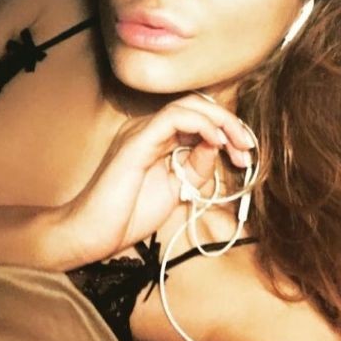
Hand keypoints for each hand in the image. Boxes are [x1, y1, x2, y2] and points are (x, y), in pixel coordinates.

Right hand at [56, 94, 254, 268]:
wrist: (92, 234)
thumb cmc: (129, 214)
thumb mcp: (177, 188)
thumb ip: (197, 166)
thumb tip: (217, 144)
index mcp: (158, 138)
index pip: (197, 118)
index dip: (226, 130)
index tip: (244, 154)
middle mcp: (149, 128)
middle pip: (196, 105)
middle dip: (228, 122)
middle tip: (247, 146)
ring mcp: (140, 131)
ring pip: (187, 106)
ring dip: (220, 121)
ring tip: (237, 144)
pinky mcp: (136, 141)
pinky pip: (172, 118)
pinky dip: (200, 125)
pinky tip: (216, 141)